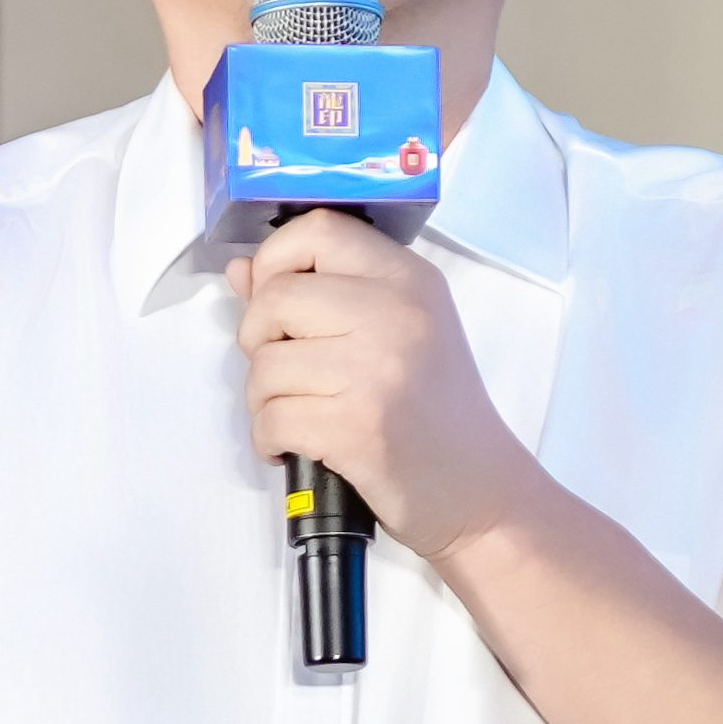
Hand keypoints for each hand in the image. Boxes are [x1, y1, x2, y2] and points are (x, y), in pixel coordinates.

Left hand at [227, 212, 549, 558]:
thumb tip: (241, 270)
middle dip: (258, 340)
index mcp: (408, 280)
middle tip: (285, 370)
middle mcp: (396, 314)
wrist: (481, 493)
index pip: (318, 230)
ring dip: (263, 399)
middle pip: (275, 297)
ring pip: (264, 364)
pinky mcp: (356, 427)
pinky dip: (269, 439)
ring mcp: (376, 371)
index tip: (274, 298)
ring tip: (298, 414)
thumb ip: (321, 294)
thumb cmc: (437, 417)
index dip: (274, 259)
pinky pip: (271, 419)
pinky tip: (297, 445)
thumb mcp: (397, 334)